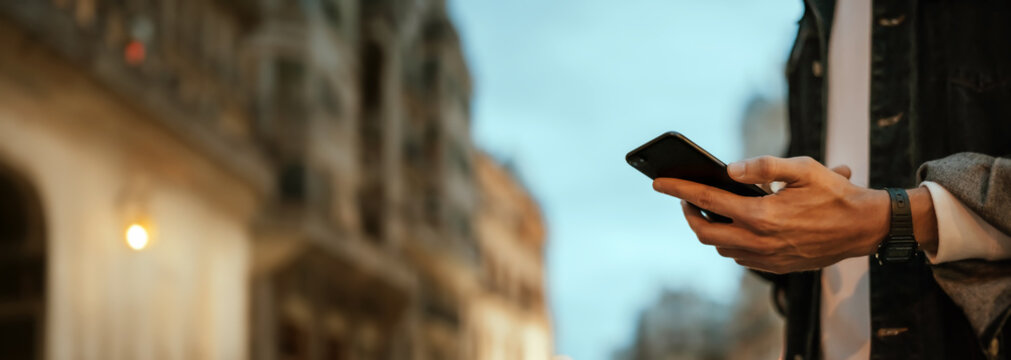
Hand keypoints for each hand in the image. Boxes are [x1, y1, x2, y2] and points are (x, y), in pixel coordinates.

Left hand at [653, 156, 890, 273]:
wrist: (864, 227)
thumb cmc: (835, 193)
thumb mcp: (803, 168)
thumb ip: (764, 165)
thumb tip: (729, 168)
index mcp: (762, 215)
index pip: (707, 200)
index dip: (679, 189)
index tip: (658, 182)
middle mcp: (760, 241)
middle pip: (705, 232)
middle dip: (689, 214)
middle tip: (686, 198)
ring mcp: (767, 258)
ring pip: (721, 248)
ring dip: (709, 230)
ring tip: (708, 210)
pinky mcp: (776, 267)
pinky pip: (740, 258)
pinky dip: (729, 242)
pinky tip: (734, 226)